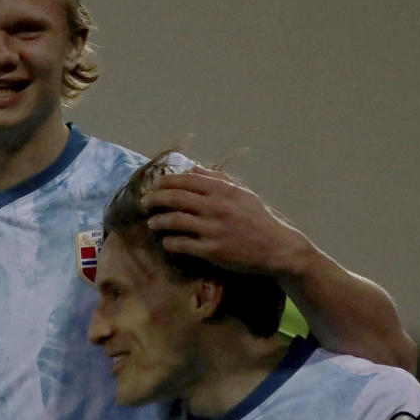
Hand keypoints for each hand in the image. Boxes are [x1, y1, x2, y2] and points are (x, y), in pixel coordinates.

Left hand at [142, 166, 309, 276]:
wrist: (275, 248)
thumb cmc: (258, 219)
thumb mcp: (242, 193)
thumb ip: (217, 179)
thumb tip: (192, 168)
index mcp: (223, 190)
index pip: (187, 180)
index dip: (166, 181)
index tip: (154, 185)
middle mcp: (216, 207)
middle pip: (176, 198)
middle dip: (155, 199)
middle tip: (144, 203)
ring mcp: (213, 229)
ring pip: (175, 221)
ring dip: (159, 221)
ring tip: (151, 223)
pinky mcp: (211, 250)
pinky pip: (182, 244)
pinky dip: (170, 242)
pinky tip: (167, 242)